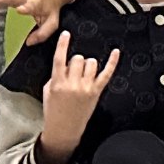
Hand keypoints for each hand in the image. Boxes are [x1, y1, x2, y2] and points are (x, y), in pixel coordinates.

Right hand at [36, 33, 118, 163]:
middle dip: (75, 61)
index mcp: (58, 83)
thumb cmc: (54, 110)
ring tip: (83, 73)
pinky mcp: (96, 92)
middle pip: (78, 59)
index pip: (59, 59)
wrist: (64, 129)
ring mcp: (86, 88)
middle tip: (73, 71)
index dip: (62, 45)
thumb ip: (56, 76)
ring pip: (91, 63)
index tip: (65, 34)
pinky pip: (107, 73)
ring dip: (87, 64)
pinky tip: (115, 52)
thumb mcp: (48, 91)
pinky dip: (112, 62)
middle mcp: (73, 85)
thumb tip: (65, 64)